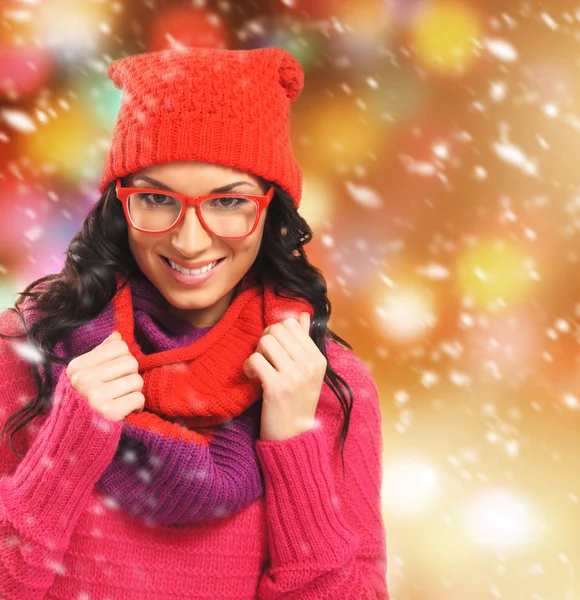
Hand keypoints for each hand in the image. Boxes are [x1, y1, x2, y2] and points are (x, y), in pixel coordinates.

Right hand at [65, 331, 144, 421]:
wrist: (74, 437)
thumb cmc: (84, 401)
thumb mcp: (84, 375)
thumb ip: (100, 354)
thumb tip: (117, 335)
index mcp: (77, 367)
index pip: (120, 346)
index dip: (122, 359)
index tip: (113, 373)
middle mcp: (84, 380)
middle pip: (131, 362)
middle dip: (130, 375)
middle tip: (119, 389)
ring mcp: (96, 397)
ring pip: (137, 380)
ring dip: (134, 391)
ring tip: (120, 399)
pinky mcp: (109, 413)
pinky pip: (139, 399)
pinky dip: (136, 406)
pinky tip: (125, 410)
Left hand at [243, 312, 326, 441]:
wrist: (293, 437)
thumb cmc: (297, 402)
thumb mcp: (307, 372)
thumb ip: (304, 342)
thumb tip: (302, 314)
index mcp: (318, 358)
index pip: (291, 325)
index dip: (275, 333)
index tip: (273, 350)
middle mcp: (309, 365)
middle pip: (276, 330)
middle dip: (264, 340)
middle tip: (263, 358)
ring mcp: (295, 376)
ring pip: (265, 342)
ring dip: (255, 354)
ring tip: (258, 369)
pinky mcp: (277, 387)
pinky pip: (255, 359)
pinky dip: (248, 367)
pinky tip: (252, 377)